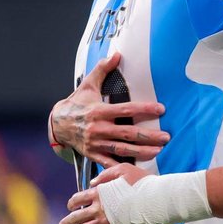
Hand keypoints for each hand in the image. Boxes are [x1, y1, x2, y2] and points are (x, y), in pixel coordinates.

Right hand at [51, 52, 169, 166]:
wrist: (56, 124)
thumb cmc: (77, 103)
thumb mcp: (88, 85)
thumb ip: (102, 70)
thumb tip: (116, 54)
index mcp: (99, 111)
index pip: (126, 109)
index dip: (144, 109)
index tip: (162, 109)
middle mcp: (98, 128)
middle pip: (127, 133)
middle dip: (148, 136)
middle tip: (166, 137)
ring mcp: (95, 143)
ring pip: (121, 150)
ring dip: (141, 152)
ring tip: (159, 151)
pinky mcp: (92, 154)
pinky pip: (109, 163)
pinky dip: (122, 168)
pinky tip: (138, 169)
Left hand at [59, 163, 148, 223]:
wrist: (159, 200)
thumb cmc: (145, 183)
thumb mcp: (124, 169)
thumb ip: (106, 174)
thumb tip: (92, 182)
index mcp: (99, 193)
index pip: (77, 199)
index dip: (72, 203)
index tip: (72, 206)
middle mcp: (99, 209)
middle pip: (75, 217)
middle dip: (66, 222)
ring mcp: (106, 223)